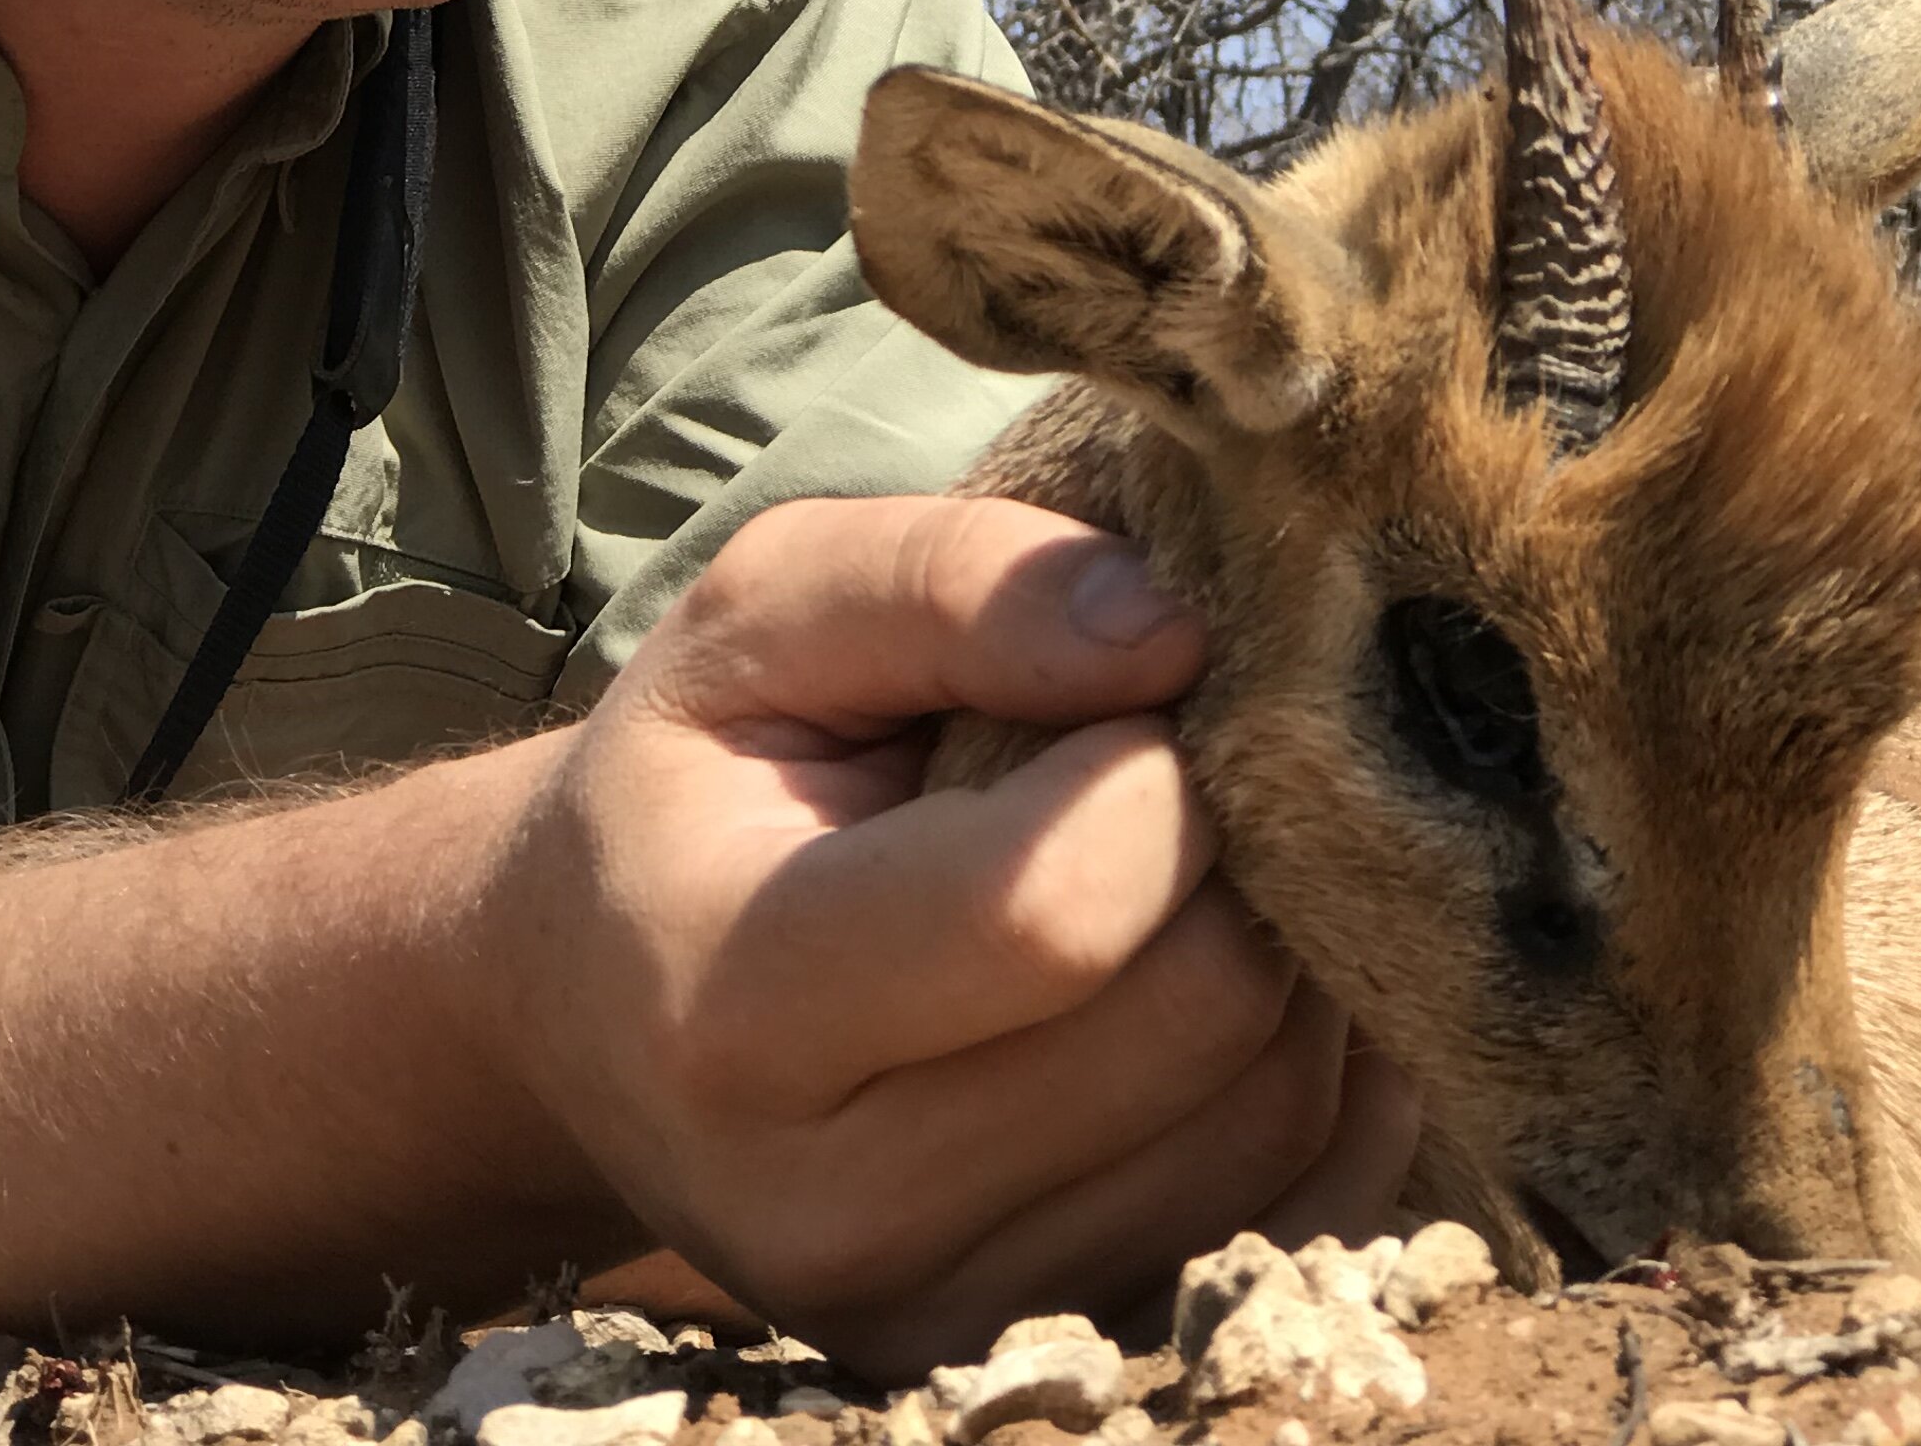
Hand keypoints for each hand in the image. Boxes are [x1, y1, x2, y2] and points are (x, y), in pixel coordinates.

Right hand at [491, 494, 1420, 1377]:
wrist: (599, 1014)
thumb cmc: (696, 785)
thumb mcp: (765, 613)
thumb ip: (956, 579)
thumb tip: (1177, 632)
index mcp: (738, 1007)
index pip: (1052, 906)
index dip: (1150, 768)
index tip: (1122, 701)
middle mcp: (836, 1207)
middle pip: (1196, 1014)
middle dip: (1236, 853)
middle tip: (1175, 774)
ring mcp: (949, 1309)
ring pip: (1273, 1113)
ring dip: (1291, 958)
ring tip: (1195, 864)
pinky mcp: (1050, 1342)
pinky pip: (1304, 1203)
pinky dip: (1322, 1075)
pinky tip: (1235, 968)